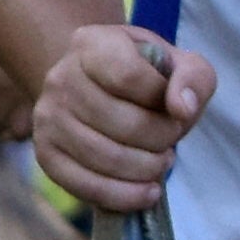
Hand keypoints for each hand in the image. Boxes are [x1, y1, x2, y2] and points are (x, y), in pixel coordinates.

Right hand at [28, 24, 207, 212]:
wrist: (104, 92)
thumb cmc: (149, 78)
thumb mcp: (181, 64)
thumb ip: (193, 78)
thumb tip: (181, 109)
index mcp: (92, 44)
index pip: (129, 75)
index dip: (161, 98)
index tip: (173, 106)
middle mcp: (60, 77)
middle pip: (121, 122)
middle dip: (160, 139)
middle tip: (170, 140)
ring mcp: (48, 118)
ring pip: (104, 156)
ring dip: (146, 168)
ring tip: (160, 162)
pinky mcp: (46, 155)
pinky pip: (83, 185)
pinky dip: (122, 196)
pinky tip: (147, 192)